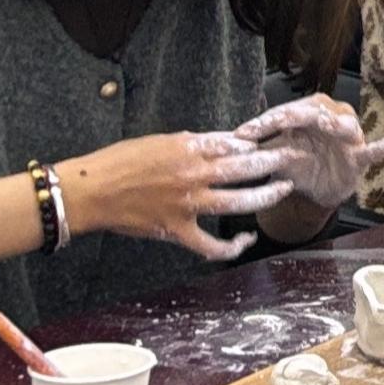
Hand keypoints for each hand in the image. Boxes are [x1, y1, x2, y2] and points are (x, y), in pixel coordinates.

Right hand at [59, 132, 298, 260]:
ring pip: (239, 202)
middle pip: (245, 167)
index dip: (258, 141)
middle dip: (275, 161)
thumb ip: (192, 143)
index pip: (234, 142)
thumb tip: (222, 142)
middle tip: (295, 156)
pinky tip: (246, 239)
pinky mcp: (177, 230)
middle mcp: (193, 175)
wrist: (88, 192)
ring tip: (284, 188)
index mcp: (187, 149)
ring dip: (267, 196)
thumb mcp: (158, 141)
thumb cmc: (118, 163)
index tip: (275, 138)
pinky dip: (232, 246)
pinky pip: (211, 245)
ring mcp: (188, 205)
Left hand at [232, 95, 383, 209]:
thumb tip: (229, 142)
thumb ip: (260, 147)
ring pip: (343, 126)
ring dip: (336, 124)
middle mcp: (329, 118)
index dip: (263, 122)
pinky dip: (379, 148)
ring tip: (329, 124)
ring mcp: (347, 137)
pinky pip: (371, 152)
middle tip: (274, 123)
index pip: (284, 113)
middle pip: (312, 113)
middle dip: (292, 117)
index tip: (242, 133)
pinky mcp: (359, 157)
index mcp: (306, 114)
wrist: (317, 190)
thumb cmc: (298, 165)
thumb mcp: (276, 155)